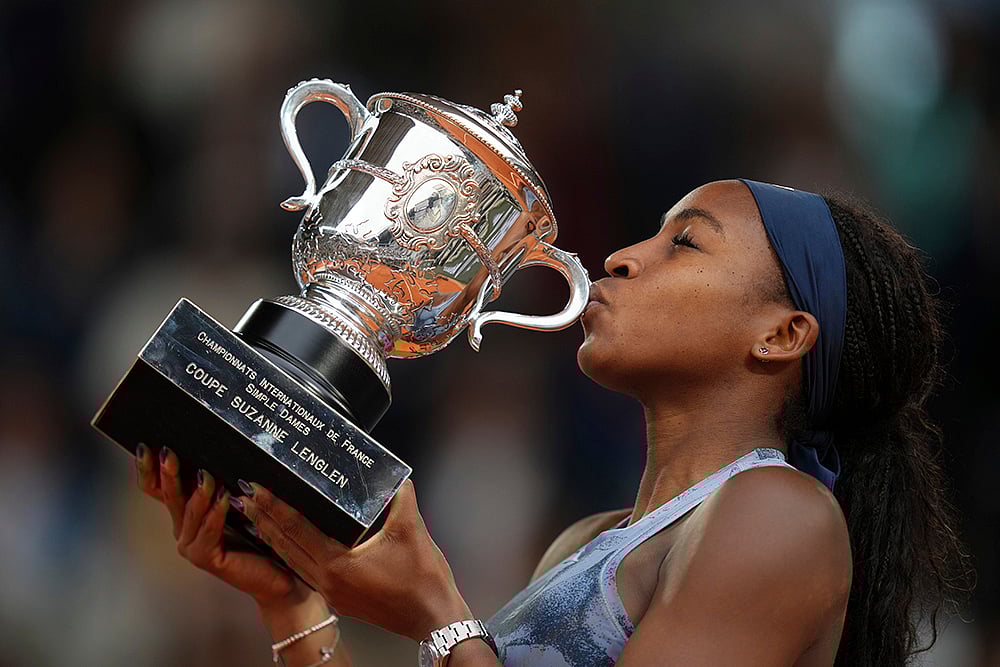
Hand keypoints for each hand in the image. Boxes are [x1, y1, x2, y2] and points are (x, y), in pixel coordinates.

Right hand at [134, 443, 310, 609]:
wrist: (279, 574)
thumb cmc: (261, 535)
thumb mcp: (239, 501)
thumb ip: (223, 481)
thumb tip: (219, 446)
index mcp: (187, 513)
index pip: (158, 489)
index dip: (148, 469)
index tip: (145, 446)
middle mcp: (184, 529)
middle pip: (168, 496)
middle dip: (168, 473)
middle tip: (168, 452)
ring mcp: (192, 546)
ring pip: (189, 512)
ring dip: (198, 492)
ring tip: (207, 475)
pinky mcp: (206, 558)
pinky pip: (209, 530)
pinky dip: (216, 513)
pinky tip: (225, 497)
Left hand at [233, 479, 471, 640]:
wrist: (433, 618)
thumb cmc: (423, 580)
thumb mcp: (411, 531)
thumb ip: (399, 499)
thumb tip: (395, 478)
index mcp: (338, 565)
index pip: (297, 529)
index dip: (276, 507)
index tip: (258, 488)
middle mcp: (328, 581)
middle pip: (286, 546)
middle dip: (265, 519)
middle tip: (246, 495)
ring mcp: (333, 593)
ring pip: (293, 561)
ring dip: (274, 537)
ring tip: (257, 516)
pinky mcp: (341, 599)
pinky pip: (306, 571)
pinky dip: (292, 553)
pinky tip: (289, 544)